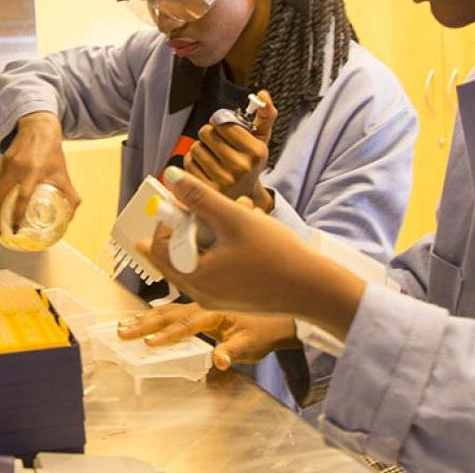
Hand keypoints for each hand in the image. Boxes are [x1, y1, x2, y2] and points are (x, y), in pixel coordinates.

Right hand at [0, 112, 80, 232]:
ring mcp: (8, 163)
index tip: (15, 228)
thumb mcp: (63, 173)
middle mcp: (18, 167)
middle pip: (0, 195)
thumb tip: (70, 218)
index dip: (17, 214)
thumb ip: (70, 196)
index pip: (22, 197)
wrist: (39, 127)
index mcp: (34, 171)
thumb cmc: (52, 151)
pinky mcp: (2, 160)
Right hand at [116, 302, 298, 370]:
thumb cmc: (264, 331)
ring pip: (167, 309)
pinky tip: (143, 317)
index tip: (149, 344)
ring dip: (146, 318)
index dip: (167, 335)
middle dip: (145, 324)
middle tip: (123, 333)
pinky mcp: (198, 308)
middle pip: (169, 314)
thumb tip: (219, 361)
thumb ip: (233, 352)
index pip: (185, 325)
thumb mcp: (252, 345)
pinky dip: (155, 314)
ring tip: (125, 325)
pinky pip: (172, 310)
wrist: (276, 318)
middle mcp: (203, 305)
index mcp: (214, 313)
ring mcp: (199, 305)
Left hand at [138, 166, 365, 340]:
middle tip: (218, 205)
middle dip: (196, 224)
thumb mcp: (234, 219)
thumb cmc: (277, 255)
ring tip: (244, 210)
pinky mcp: (233, 298)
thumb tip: (170, 175)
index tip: (188, 200)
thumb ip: (200, 197)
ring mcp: (216, 298)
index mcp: (194, 279)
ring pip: (201, 256)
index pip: (159, 246)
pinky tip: (250, 227)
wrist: (315, 290)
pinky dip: (225, 246)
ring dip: (214, 231)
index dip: (170, 219)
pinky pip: (217, 267)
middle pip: (179, 252)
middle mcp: (200, 294)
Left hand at [185, 91, 278, 209]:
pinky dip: (193, 162)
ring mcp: (223, 181)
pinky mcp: (206, 190)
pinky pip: (188, 162)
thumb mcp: (261, 139)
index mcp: (256, 152)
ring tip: (213, 158)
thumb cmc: (249, 163)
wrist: (243, 196)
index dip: (221, 123)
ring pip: (195, 147)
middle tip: (219, 145)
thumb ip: (265, 115)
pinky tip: (205, 168)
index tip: (226, 131)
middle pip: (206, 132)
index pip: (223, 122)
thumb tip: (262, 94)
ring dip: (201, 149)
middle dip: (210, 135)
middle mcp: (241, 168)